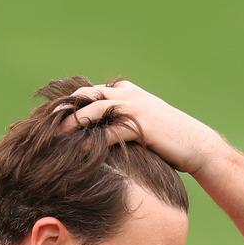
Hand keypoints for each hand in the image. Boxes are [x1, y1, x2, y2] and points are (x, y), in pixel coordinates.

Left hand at [56, 79, 222, 174]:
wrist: (197, 147)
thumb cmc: (170, 143)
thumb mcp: (144, 128)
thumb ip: (123, 124)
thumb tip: (102, 138)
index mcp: (127, 92)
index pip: (92, 92)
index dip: (71, 103)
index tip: (52, 117)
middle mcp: (129, 96)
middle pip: (89, 95)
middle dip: (67, 107)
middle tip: (46, 122)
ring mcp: (135, 108)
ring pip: (97, 109)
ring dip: (76, 120)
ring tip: (57, 133)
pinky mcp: (140, 126)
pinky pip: (111, 132)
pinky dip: (94, 141)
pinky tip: (80, 152)